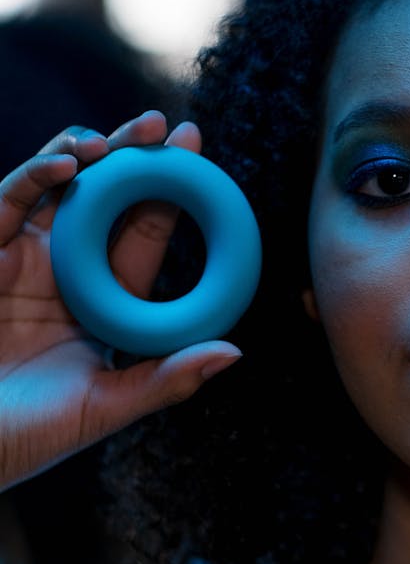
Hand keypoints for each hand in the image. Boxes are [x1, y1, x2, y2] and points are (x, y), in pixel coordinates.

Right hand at [0, 110, 242, 493]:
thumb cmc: (28, 436)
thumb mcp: (104, 407)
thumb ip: (165, 380)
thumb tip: (234, 353)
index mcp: (102, 299)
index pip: (143, 234)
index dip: (172, 193)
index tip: (201, 154)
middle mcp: (65, 270)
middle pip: (105, 197)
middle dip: (135, 155)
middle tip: (169, 127)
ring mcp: (21, 257)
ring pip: (57, 186)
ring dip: (87, 152)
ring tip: (119, 138)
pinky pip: (9, 201)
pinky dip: (35, 177)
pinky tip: (68, 164)